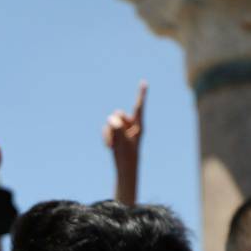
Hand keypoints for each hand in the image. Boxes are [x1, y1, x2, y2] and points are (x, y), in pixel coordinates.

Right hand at [103, 80, 146, 204]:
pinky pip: (106, 128)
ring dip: (109, 133)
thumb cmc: (128, 156)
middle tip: (117, 138)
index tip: (144, 82)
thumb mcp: (123, 142)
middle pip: (118, 113)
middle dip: (114, 123)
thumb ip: (117, 128)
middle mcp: (131, 125)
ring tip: (114, 145)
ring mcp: (122, 129)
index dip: (141, 94)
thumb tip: (111, 118)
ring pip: (110, 121)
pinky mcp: (115, 133)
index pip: (139, 107)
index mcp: (138, 125)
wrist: (125, 168)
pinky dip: (106, 136)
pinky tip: (110, 146)